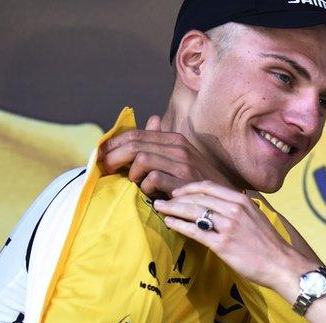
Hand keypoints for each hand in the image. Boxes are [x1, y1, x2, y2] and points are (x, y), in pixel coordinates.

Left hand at [98, 115, 236, 198]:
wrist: (225, 200)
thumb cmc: (199, 181)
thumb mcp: (183, 157)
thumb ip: (164, 141)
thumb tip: (152, 120)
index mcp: (175, 139)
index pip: (135, 134)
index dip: (113, 144)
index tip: (100, 155)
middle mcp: (179, 147)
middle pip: (134, 143)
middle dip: (112, 156)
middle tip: (103, 169)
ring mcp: (183, 164)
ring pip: (142, 158)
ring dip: (131, 172)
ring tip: (132, 182)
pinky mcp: (185, 181)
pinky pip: (153, 178)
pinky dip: (145, 186)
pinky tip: (149, 193)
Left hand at [154, 181, 312, 290]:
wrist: (281, 264)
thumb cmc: (268, 244)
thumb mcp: (255, 217)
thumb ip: (238, 209)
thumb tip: (219, 206)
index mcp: (241, 201)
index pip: (208, 186)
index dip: (189, 188)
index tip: (177, 192)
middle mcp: (234, 210)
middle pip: (197, 197)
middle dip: (175, 197)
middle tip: (161, 199)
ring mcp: (228, 227)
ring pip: (192, 211)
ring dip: (172, 208)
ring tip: (159, 208)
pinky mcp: (222, 244)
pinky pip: (194, 231)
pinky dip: (178, 225)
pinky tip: (169, 223)